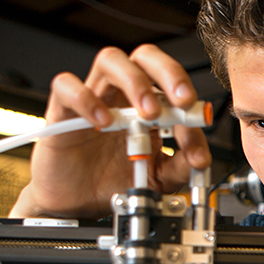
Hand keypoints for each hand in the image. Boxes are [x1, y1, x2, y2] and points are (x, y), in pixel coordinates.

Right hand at [11, 44, 211, 218]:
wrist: (79, 205)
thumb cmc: (114, 181)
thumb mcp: (158, 178)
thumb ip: (181, 166)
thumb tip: (200, 156)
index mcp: (148, 105)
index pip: (173, 84)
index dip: (190, 100)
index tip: (199, 124)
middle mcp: (122, 95)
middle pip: (145, 57)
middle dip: (169, 73)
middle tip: (182, 101)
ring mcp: (93, 98)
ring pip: (110, 60)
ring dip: (135, 81)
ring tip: (147, 112)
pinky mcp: (62, 111)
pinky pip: (67, 87)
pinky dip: (87, 99)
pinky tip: (104, 122)